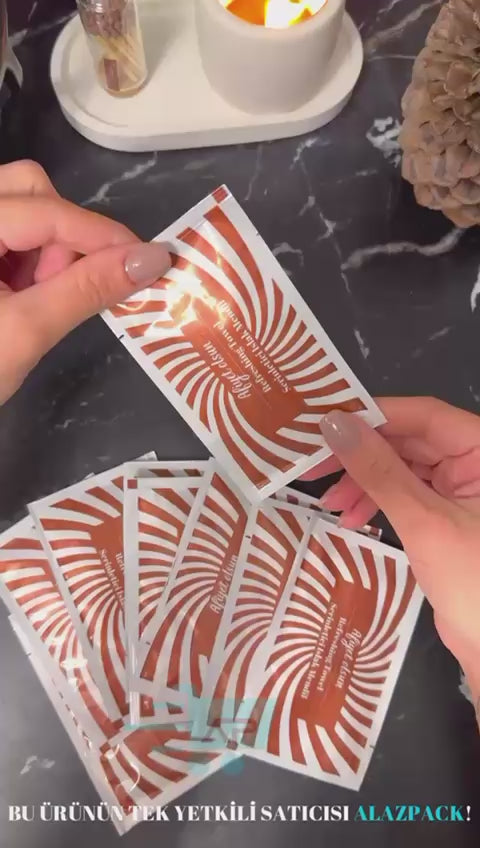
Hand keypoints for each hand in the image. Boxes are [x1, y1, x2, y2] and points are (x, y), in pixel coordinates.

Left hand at [0, 160, 170, 403]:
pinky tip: (28, 296)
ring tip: (44, 298)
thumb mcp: (26, 332)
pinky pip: (9, 234)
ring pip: (22, 208)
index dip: (101, 234)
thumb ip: (88, 289)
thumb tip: (153, 260)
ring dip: (51, 248)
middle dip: (67, 235)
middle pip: (29, 190)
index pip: (44, 209)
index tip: (149, 260)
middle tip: (75, 287)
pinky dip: (32, 260)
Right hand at [305, 398, 479, 709]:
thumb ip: (379, 470)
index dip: (372, 416)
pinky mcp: (449, 515)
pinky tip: (352, 520)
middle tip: (313, 468)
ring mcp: (462, 489)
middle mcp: (475, 462)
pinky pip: (407, 494)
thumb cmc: (475, 581)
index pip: (423, 415)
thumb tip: (333, 425)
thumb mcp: (423, 521)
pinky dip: (379, 504)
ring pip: (403, 468)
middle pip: (409, 440)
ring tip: (331, 505)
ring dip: (365, 483)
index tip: (324, 425)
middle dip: (362, 456)